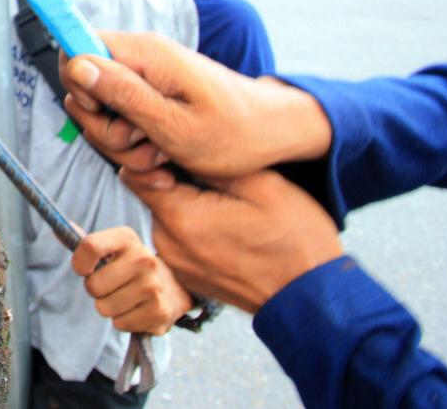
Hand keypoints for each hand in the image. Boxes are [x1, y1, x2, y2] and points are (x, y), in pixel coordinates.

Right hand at [60, 31, 331, 177]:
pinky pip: (121, 121)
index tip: (106, 113)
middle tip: (143, 143)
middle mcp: (140, 58)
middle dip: (103, 128)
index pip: (76, 50)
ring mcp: (145, 77)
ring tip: (161, 155)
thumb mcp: (174, 124)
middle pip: (83, 89)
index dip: (80, 87)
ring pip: (100, 112)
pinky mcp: (150, 96)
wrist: (272, 134)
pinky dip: (135, 145)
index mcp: (145, 55)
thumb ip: (122, 94)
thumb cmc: (233, 133)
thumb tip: (78, 65)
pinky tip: (163, 157)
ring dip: (122, 144)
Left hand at [71, 227, 191, 335]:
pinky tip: (136, 309)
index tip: (83, 269)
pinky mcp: (159, 312)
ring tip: (125, 297)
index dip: (79, 263)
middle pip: (93, 285)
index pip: (90, 246)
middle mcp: (144, 259)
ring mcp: (154, 286)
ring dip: (109, 307)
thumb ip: (87, 243)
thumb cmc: (130, 265)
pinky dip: (123, 320)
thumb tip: (58, 229)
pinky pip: (120, 323)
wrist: (173, 286)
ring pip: (104, 308)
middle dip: (96, 290)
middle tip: (111, 285)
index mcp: (127, 238)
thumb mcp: (113, 247)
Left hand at [122, 168, 343, 312]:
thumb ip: (208, 164)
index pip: (135, 175)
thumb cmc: (294, 239)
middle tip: (212, 179)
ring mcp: (176, 264)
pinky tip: (226, 227)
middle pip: (151, 195)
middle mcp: (168, 244)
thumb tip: (172, 148)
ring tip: (226, 205)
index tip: (177, 151)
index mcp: (181, 218)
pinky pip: (177, 240)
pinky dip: (192, 228)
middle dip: (173, 181)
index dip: (151, 157)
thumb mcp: (262, 185)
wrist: (311, 297)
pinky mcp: (186, 275)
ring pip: (165, 216)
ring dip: (185, 205)